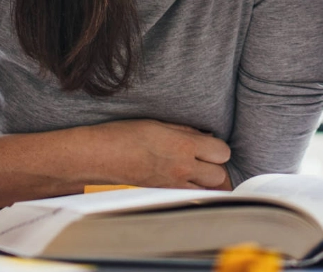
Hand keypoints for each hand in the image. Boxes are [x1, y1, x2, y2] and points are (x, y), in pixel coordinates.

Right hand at [82, 120, 232, 188]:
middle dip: (216, 166)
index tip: (209, 145)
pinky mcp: (163, 195)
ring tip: (195, 170)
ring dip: (206, 181)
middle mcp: (182, 168)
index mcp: (183, 146)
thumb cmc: (124, 135)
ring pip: (207, 190)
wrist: (99, 157)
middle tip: (204, 158)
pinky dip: (192, 191)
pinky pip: (189, 197)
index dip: (218, 148)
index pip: (222, 152)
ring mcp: (173, 185)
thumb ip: (186, 132)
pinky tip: (183, 180)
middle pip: (219, 174)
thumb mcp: (158, 125)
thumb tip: (205, 136)